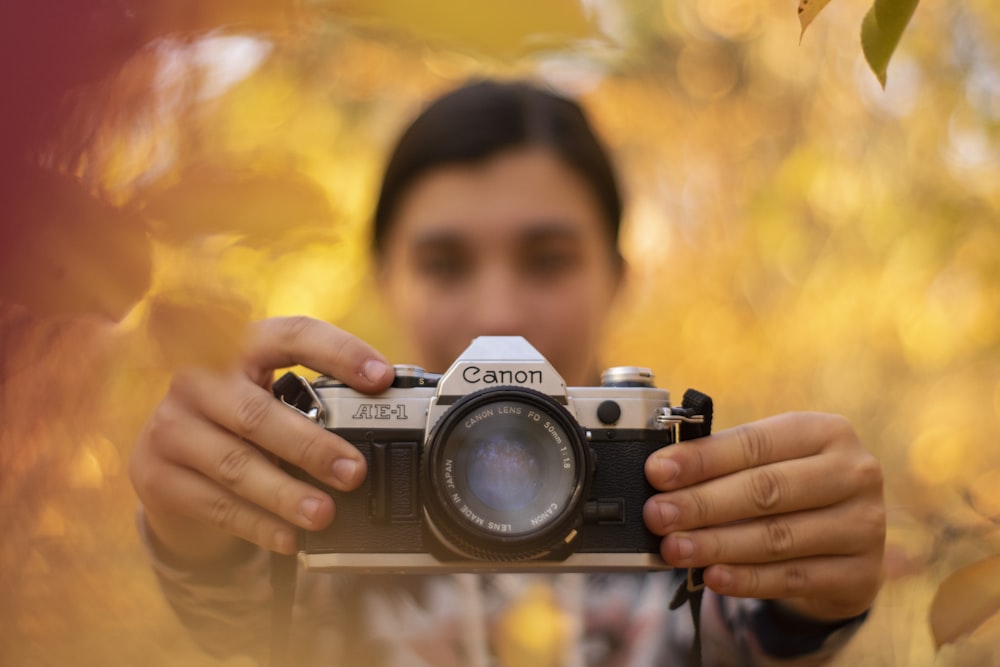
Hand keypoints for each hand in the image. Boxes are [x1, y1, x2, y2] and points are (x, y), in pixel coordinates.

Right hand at [129, 316, 394, 564]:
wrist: (171, 466)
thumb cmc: (243, 426)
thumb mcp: (274, 399)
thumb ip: (319, 402)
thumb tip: (392, 416)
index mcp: (238, 347)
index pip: (292, 335)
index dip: (339, 351)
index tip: (382, 378)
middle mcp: (197, 379)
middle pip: (256, 412)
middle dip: (311, 446)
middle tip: (355, 472)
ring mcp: (170, 426)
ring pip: (234, 464)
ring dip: (285, 493)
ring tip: (325, 513)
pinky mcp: (155, 474)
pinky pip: (214, 504)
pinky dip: (257, 524)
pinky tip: (290, 538)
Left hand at [642, 412, 884, 620]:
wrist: (847, 543)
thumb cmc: (793, 490)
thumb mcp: (770, 462)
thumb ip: (724, 463)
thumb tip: (661, 475)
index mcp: (825, 431)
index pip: (755, 443)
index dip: (702, 460)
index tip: (657, 473)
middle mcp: (854, 473)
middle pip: (766, 490)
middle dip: (703, 504)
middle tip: (657, 515)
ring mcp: (864, 525)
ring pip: (777, 537)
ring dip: (717, 545)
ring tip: (674, 549)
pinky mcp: (861, 573)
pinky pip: (792, 578)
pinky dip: (747, 579)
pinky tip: (712, 577)